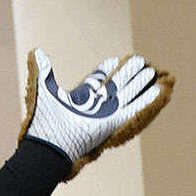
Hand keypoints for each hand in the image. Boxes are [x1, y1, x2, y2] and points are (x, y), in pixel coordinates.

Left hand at [20, 50, 174, 178]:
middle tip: (141, 61)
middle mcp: (95, 107)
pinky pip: (136, 108)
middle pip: (117, 86)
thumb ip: (42, 70)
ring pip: (128, 94)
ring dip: (141, 82)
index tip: (115, 60)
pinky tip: (159, 89)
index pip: (97, 81)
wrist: (49, 143)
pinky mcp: (115, 122)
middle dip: (128, 73)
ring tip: (153, 70)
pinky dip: (148, 98)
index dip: (106, 70)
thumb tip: (36, 51)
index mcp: (80, 99)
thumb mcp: (43, 89)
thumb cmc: (44, 122)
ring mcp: (106, 114)